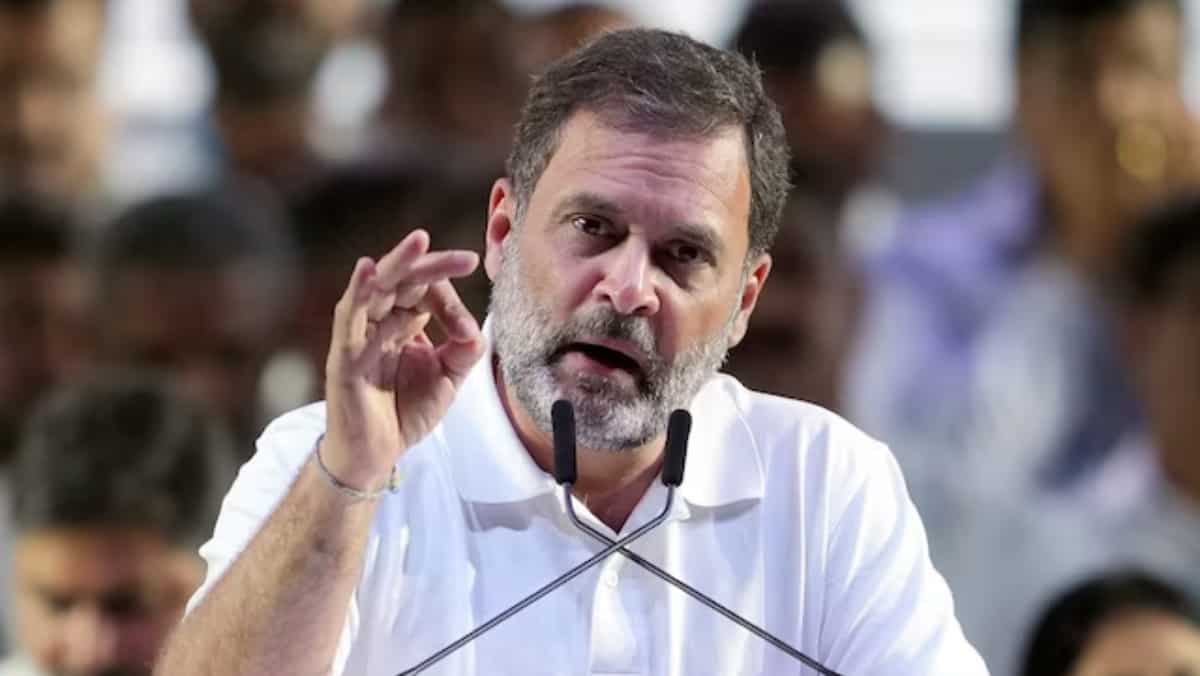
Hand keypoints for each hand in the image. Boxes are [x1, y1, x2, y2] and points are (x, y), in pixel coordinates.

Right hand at [321, 229, 485, 489]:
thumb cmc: (406, 412)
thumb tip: (470, 324)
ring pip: (376, 288)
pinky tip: (367, 269)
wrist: (376, 454)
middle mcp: (380, 321)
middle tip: (466, 258)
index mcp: (404, 322)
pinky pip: (348, 317)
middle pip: (404, 280)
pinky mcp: (343, 354)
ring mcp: (359, 335)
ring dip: (397, 263)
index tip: (468, 326)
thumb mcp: (448, 377)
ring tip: (419, 241)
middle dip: (433, 265)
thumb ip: (464, 348)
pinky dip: (356, 291)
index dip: (451, 298)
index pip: (426, 291)